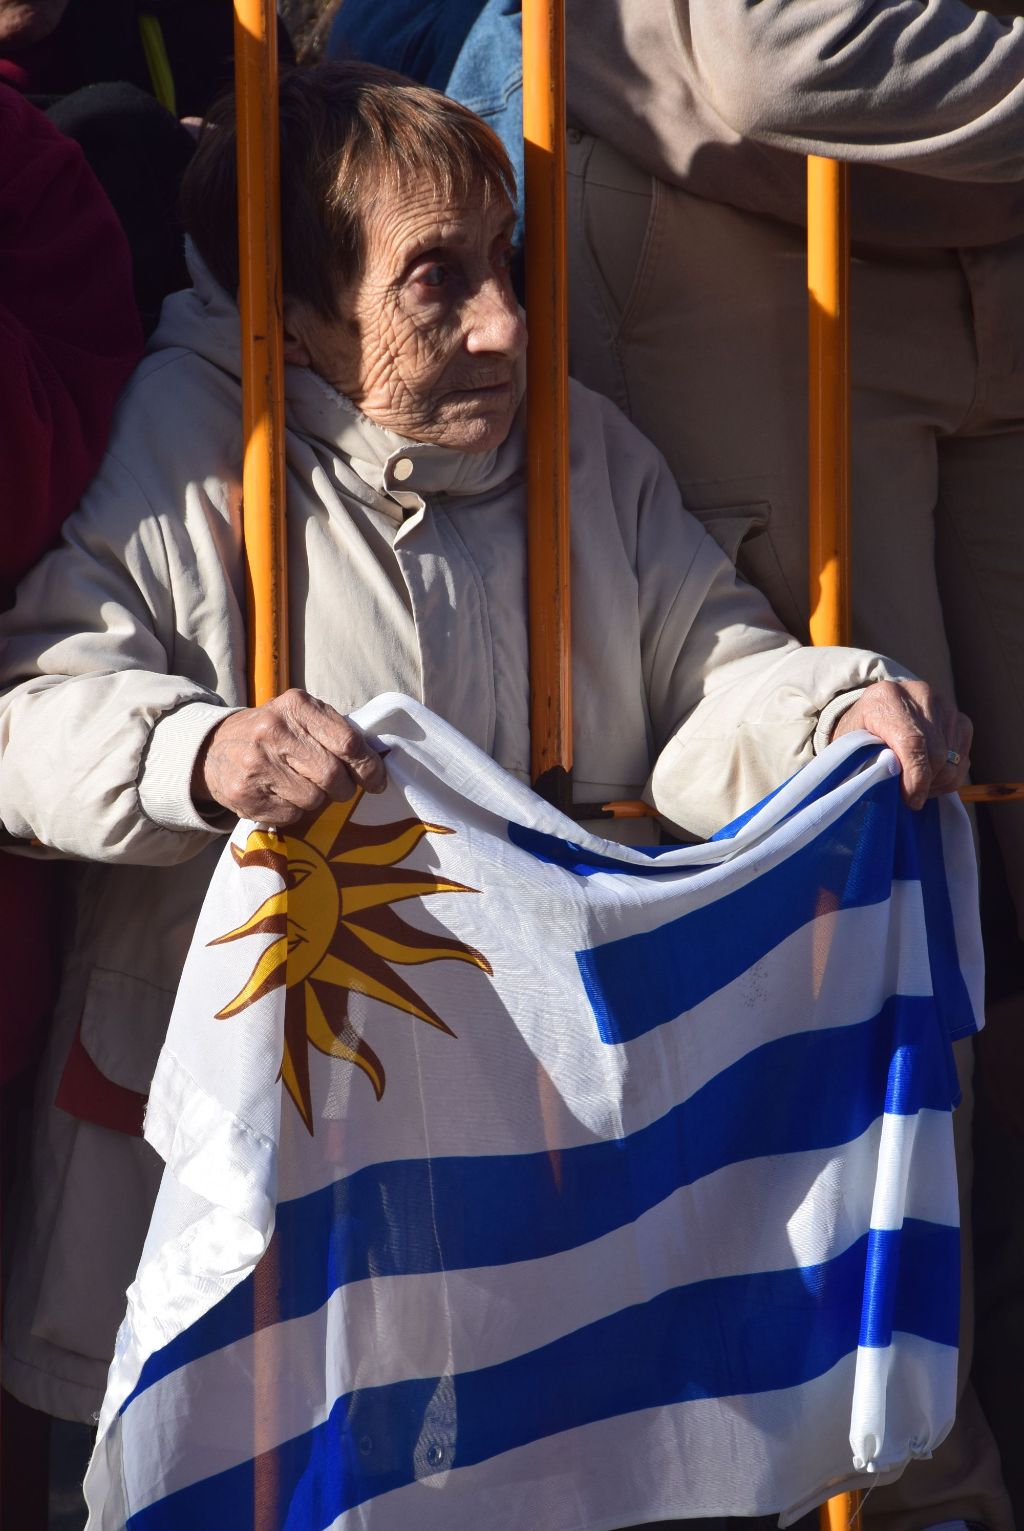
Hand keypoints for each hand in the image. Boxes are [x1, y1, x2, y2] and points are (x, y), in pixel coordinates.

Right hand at [193, 689, 385, 825]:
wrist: (215, 748)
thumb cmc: (274, 734)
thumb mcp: (301, 718)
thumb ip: (336, 733)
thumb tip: (376, 763)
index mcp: (295, 706)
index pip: (347, 741)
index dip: (369, 766)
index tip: (377, 781)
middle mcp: (273, 731)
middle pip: (332, 774)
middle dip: (344, 788)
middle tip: (340, 788)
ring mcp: (256, 764)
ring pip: (314, 799)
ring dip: (318, 801)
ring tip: (303, 787)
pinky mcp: (244, 795)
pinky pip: (291, 815)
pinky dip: (295, 812)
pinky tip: (281, 795)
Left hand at [832, 679, 971, 809]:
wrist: (875, 711)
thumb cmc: (859, 733)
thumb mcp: (850, 745)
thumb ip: (866, 762)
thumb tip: (888, 787)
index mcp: (886, 697)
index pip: (913, 742)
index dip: (916, 777)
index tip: (912, 800)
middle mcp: (921, 696)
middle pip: (937, 754)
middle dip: (925, 784)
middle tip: (908, 797)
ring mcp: (945, 706)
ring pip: (953, 761)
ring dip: (936, 782)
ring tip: (914, 785)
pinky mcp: (960, 719)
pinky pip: (963, 760)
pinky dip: (949, 776)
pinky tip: (928, 776)